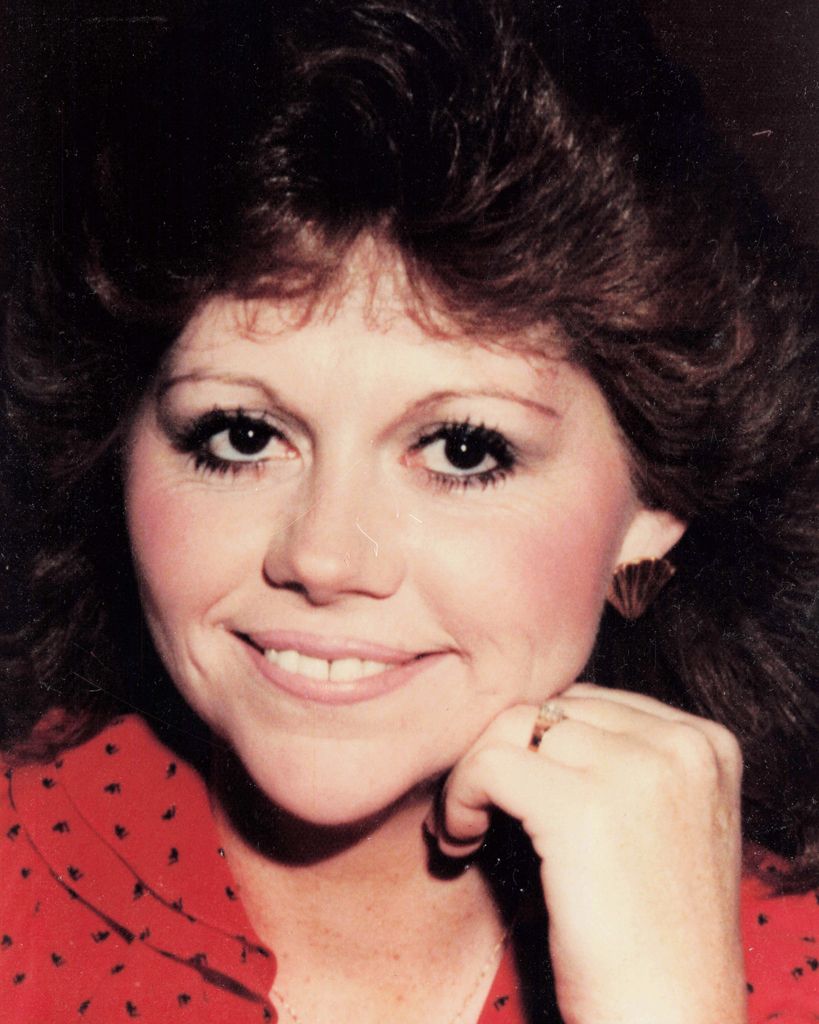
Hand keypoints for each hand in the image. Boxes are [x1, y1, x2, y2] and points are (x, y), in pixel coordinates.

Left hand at [427, 683, 747, 1023]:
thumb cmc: (654, 939)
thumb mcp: (662, 826)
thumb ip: (620, 764)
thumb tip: (531, 725)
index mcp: (707, 744)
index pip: (590, 702)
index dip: (538, 746)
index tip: (512, 792)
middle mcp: (682, 745)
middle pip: (550, 709)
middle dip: (502, 754)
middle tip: (477, 811)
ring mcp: (640, 772)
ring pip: (513, 728)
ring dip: (474, 774)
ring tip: (467, 829)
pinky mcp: (584, 810)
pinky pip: (489, 765)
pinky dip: (458, 797)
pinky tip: (461, 841)